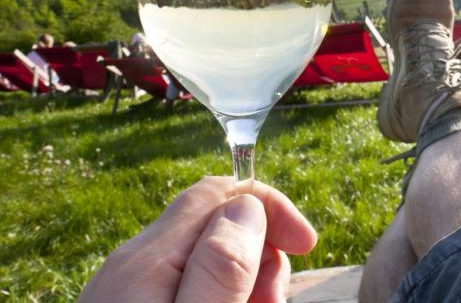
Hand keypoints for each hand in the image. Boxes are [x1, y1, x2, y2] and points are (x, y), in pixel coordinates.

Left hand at [79, 176, 316, 302]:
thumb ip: (220, 269)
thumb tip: (245, 205)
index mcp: (148, 260)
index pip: (218, 193)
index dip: (268, 205)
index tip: (306, 242)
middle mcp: (134, 263)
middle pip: (213, 221)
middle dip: (260, 247)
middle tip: (275, 299)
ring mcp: (128, 289)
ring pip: (203, 253)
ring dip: (244, 274)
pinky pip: (186, 281)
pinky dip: (220, 290)